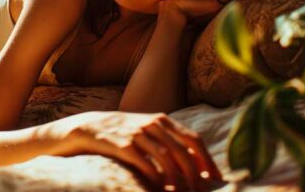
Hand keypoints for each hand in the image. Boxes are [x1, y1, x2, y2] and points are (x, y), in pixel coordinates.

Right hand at [52, 111, 222, 190]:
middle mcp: (153, 124)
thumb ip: (169, 139)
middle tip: (199, 191)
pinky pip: (146, 163)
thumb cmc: (123, 132)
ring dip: (177, 180)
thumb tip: (196, 161)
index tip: (215, 178)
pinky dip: (156, 178)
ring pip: (167, 159)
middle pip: (183, 151)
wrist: (89, 127)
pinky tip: (159, 188)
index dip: (207, 160)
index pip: (194, 139)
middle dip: (195, 175)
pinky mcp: (123, 145)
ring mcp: (137, 134)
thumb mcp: (148, 129)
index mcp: (162, 120)